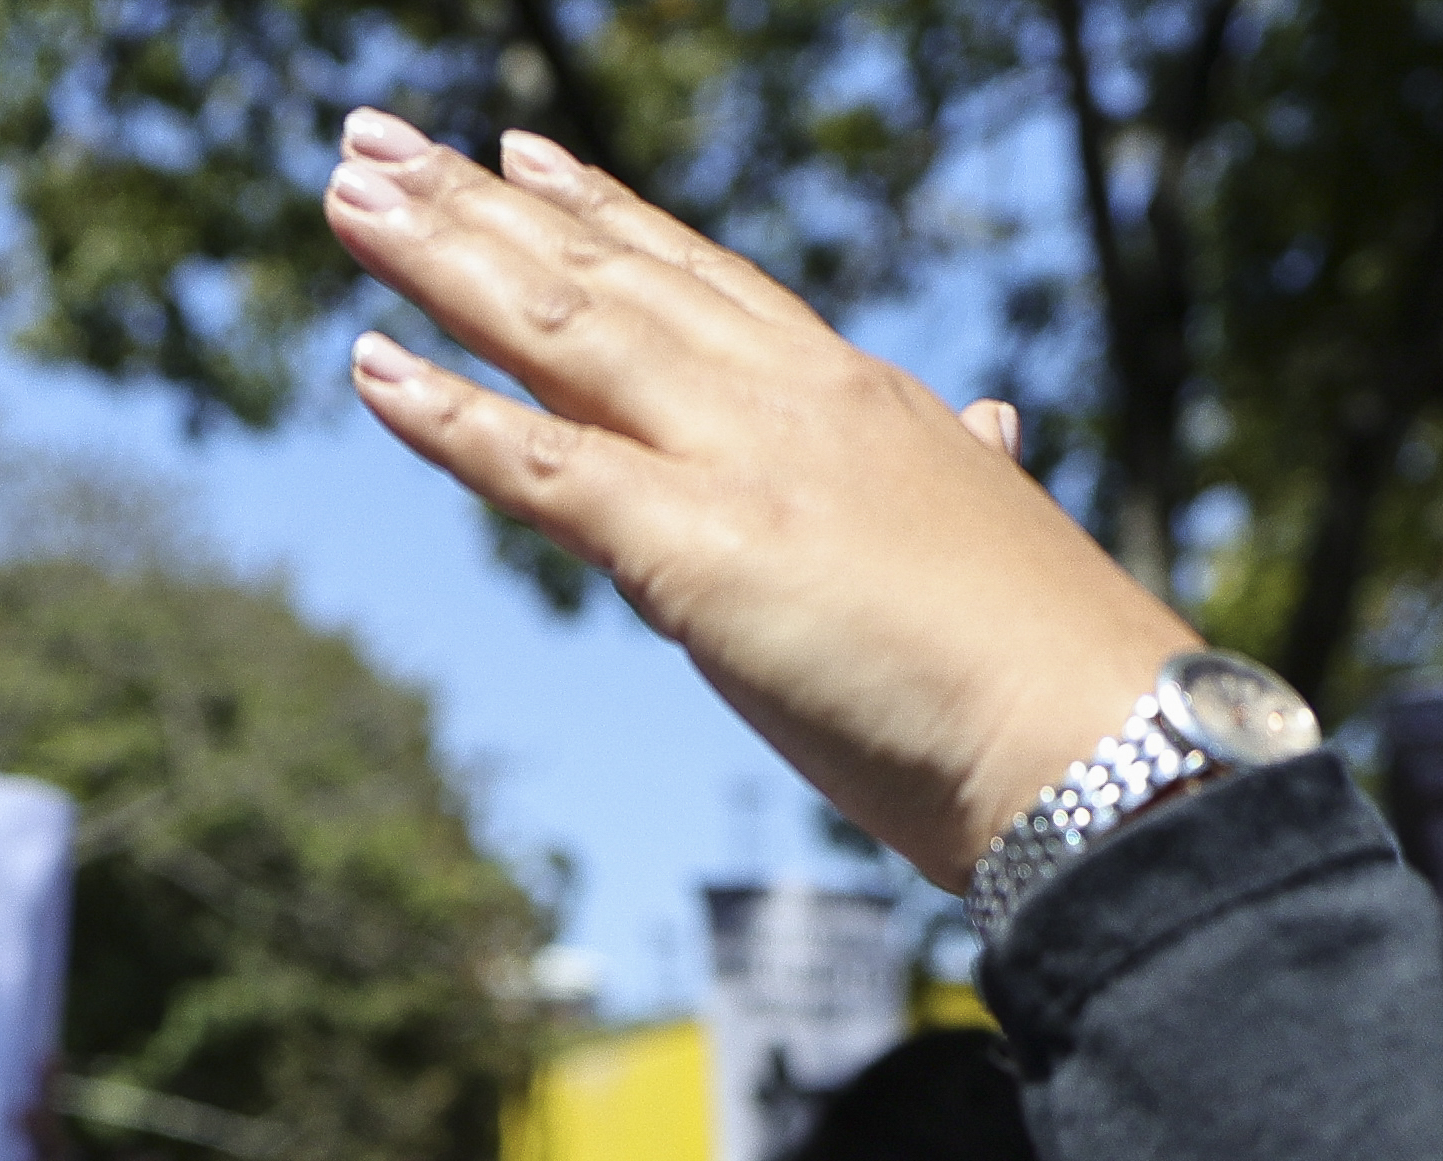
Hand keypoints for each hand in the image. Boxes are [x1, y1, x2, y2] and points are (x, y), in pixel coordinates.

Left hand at [320, 114, 1187, 884]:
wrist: (1096, 740)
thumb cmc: (1057, 674)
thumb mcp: (997, 537)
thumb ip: (972, 471)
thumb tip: (996, 430)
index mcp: (856, 398)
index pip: (704, 279)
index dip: (602, 212)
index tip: (522, 154)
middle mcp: (789, 400)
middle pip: (606, 276)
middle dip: (479, 205)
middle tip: (376, 139)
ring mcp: (739, 464)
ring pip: (559, 333)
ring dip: (439, 260)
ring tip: (345, 196)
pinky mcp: (697, 553)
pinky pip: (544, 471)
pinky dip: (450, 419)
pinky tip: (370, 367)